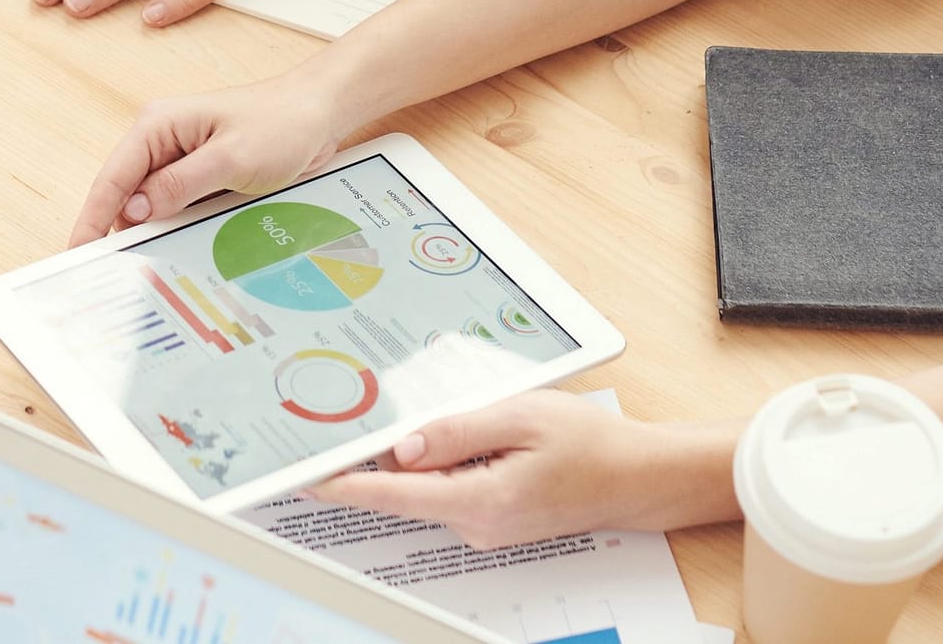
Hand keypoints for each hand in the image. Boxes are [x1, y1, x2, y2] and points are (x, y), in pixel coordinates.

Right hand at [70, 75, 347, 245]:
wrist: (319, 115)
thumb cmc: (281, 122)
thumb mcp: (230, 159)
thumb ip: (180, 185)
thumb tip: (136, 211)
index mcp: (158, 125)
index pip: (113, 177)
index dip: (93, 217)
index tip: (79, 250)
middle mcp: (162, 140)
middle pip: (125, 195)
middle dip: (119, 231)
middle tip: (111, 272)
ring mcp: (179, 159)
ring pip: (150, 205)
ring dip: (151, 232)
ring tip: (145, 266)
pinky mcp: (198, 175)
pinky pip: (175, 207)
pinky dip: (173, 227)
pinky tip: (176, 248)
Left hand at [304, 392, 739, 548]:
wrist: (638, 476)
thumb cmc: (590, 444)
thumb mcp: (520, 418)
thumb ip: (456, 432)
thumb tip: (402, 447)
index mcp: (481, 501)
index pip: (394, 495)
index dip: (345, 485)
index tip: (304, 479)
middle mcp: (477, 524)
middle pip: (407, 489)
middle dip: (380, 456)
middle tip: (351, 420)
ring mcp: (484, 526)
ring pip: (430, 486)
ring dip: (421, 456)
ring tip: (444, 417)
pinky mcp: (491, 518)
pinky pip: (451, 489)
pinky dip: (444, 464)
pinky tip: (464, 437)